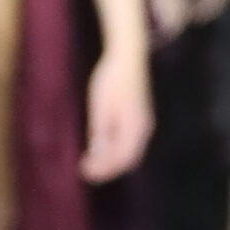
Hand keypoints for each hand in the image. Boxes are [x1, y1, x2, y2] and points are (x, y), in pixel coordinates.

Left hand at [80, 49, 152, 184]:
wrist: (127, 58)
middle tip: (85, 171)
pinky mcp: (138, 120)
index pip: (122, 158)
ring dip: (110, 161)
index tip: (85, 171)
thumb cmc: (111, 80)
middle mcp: (144, 128)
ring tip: (88, 162)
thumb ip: (100, 131)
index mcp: (135, 125)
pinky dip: (113, 150)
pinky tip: (97, 148)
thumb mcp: (100, 106)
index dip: (104, 168)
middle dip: (107, 168)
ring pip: (128, 153)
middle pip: (127, 160)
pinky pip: (128, 143)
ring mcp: (143, 124)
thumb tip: (97, 153)